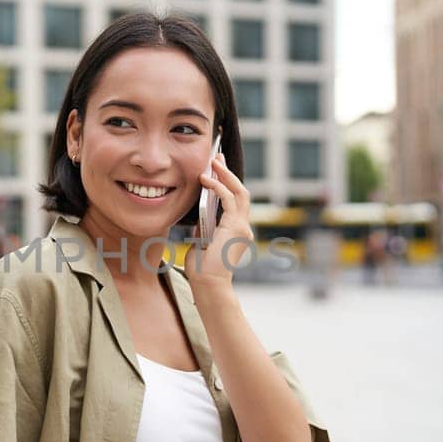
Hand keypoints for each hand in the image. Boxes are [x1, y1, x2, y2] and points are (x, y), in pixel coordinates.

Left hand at [184, 152, 253, 289]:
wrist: (208, 284)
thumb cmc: (202, 269)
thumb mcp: (201, 242)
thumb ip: (204, 227)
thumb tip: (200, 214)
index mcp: (236, 230)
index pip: (235, 200)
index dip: (227, 182)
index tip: (216, 168)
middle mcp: (243, 227)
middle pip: (240, 192)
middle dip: (228, 172)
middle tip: (217, 157)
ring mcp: (242, 227)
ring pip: (239, 192)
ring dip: (225, 175)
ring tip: (213, 162)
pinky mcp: (236, 228)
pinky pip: (228, 200)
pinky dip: (218, 188)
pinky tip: (205, 180)